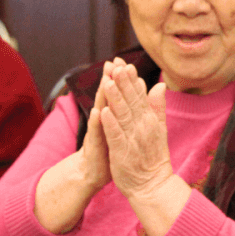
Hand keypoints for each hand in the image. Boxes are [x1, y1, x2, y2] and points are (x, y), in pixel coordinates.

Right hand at [34, 58, 122, 233]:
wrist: (96, 172)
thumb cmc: (111, 148)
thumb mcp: (123, 129)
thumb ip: (130, 110)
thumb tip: (138, 94)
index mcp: (115, 117)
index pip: (120, 95)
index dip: (123, 80)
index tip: (127, 62)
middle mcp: (105, 121)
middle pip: (108, 97)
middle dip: (111, 80)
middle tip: (114, 62)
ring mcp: (98, 132)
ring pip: (100, 110)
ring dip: (102, 96)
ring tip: (106, 80)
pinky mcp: (95, 145)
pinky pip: (96, 133)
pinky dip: (97, 122)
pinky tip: (97, 111)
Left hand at [100, 62, 172, 199]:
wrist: (152, 185)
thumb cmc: (152, 157)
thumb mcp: (159, 129)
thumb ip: (157, 107)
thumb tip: (159, 86)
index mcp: (150, 120)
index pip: (140, 96)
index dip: (132, 81)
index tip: (125, 64)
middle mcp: (143, 127)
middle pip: (131, 102)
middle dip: (124, 84)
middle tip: (117, 66)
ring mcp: (132, 139)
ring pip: (123, 115)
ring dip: (116, 99)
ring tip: (108, 82)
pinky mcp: (122, 152)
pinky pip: (115, 136)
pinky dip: (110, 124)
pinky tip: (103, 112)